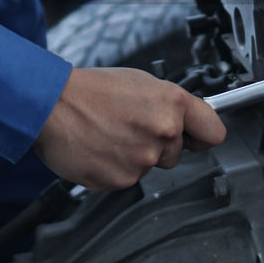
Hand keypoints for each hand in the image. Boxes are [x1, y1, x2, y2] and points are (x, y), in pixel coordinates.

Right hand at [34, 67, 226, 189]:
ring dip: (133, 155)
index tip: (196, 137)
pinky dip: (114, 167)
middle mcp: (163, 132)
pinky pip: (126, 178)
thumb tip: (185, 121)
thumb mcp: (141, 82)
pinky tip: (99, 148)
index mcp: (172, 104)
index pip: (214, 132)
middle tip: (129, 126)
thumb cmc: (90, 90)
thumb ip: (169, 105)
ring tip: (108, 134)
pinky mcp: (121, 180)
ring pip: (149, 166)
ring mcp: (143, 159)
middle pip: (177, 152)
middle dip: (158, 143)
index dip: (203, 135)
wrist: (50, 105)